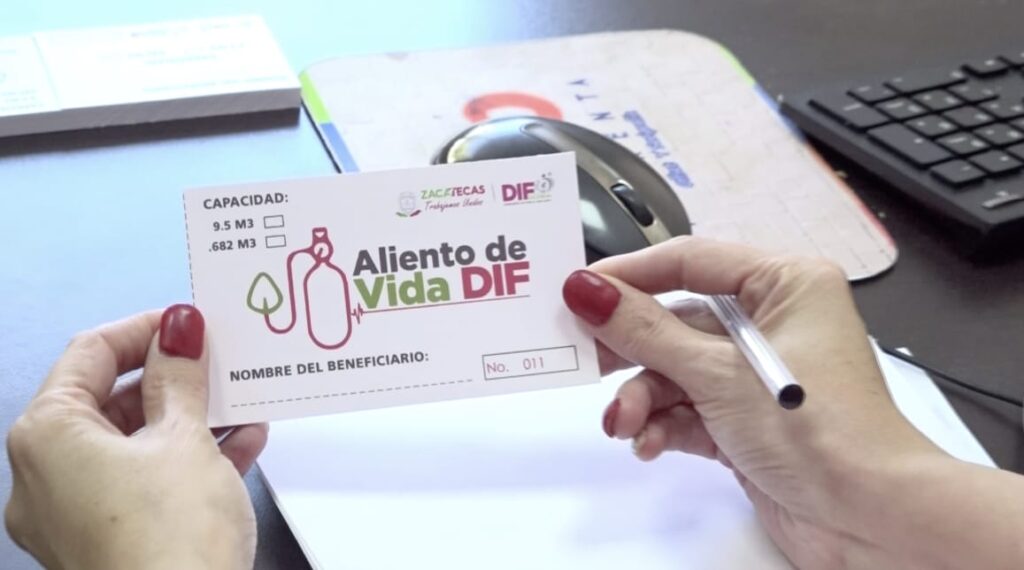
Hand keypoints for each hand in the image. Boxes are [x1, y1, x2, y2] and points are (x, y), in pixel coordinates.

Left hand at [5, 305, 268, 569]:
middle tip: (217, 362)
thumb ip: (180, 377)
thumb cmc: (169, 542)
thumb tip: (179, 330)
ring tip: (238, 403)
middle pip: (110, 399)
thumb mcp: (186, 439)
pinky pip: (142, 482)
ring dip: (188, 418)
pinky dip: (185, 460)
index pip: (91, 353)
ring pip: (131, 442)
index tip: (188, 323)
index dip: (145, 329)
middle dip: (172, 379)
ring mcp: (72, 513)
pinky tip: (239, 447)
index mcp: (48, 437)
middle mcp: (45, 475)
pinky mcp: (105, 540)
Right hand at [561, 237, 1020, 568]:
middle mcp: (772, 322)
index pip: (691, 261)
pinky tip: (648, 442)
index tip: (579, 287)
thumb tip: (588, 290)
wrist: (869, 521)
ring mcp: (755, 375)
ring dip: (643, 398)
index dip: (631, 273)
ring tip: (624, 423)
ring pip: (675, 369)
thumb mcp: (718, 372)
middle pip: (676, 318)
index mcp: (785, 284)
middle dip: (630, 347)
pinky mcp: (744, 420)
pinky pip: (686, 408)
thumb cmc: (824, 433)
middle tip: (582, 355)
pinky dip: (662, 424)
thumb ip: (645, 331)